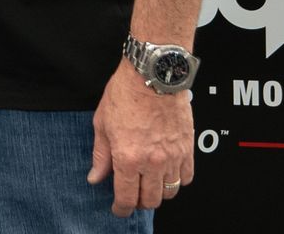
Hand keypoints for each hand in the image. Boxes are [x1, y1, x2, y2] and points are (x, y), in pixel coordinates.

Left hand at [88, 61, 193, 215]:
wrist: (153, 75)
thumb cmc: (125, 94)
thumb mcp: (102, 124)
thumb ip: (100, 155)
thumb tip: (95, 177)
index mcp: (128, 157)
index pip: (126, 197)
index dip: (121, 208)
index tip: (118, 209)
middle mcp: (152, 162)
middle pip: (150, 200)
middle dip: (139, 202)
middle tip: (132, 196)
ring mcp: (173, 157)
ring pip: (170, 192)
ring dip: (158, 193)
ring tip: (148, 184)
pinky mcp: (188, 149)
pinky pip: (186, 177)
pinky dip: (177, 180)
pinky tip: (167, 173)